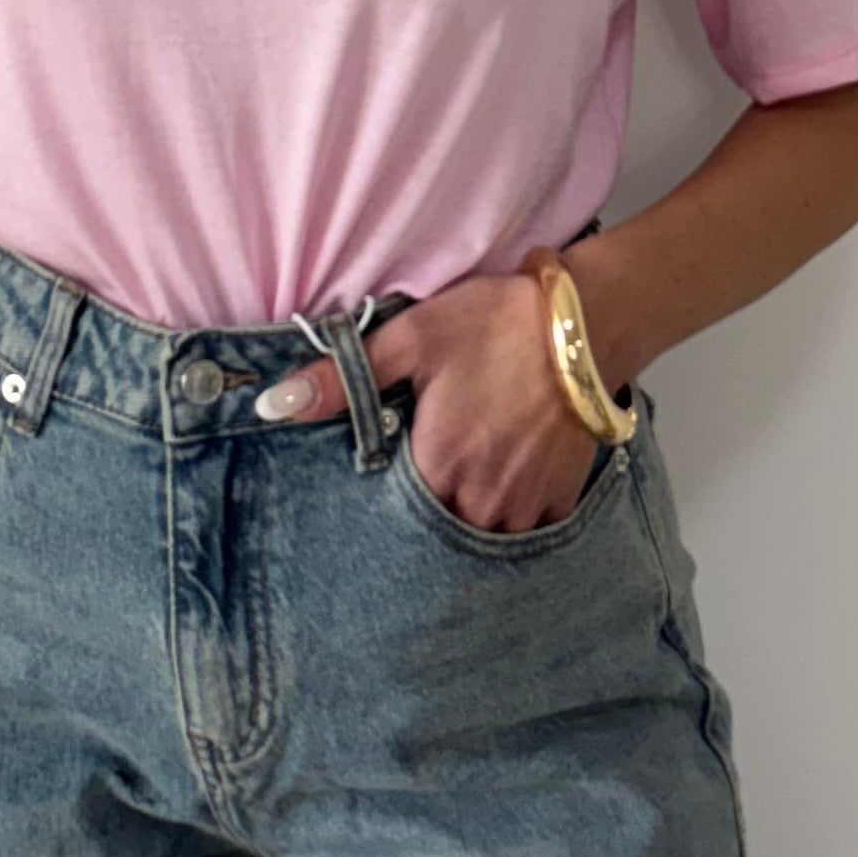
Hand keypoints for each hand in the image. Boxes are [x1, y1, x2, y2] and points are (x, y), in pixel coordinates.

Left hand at [267, 267, 605, 533]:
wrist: (586, 324)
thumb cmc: (496, 325)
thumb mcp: (411, 337)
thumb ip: (343, 378)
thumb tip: (271, 405)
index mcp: (437, 467)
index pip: (391, 511)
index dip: (386, 490)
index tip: (390, 462)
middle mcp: (480, 502)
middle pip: (436, 526)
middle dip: (426, 504)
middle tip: (431, 460)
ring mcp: (525, 506)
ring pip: (480, 533)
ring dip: (468, 510)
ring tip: (467, 467)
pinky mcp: (561, 499)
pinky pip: (525, 527)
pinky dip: (511, 509)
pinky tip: (505, 473)